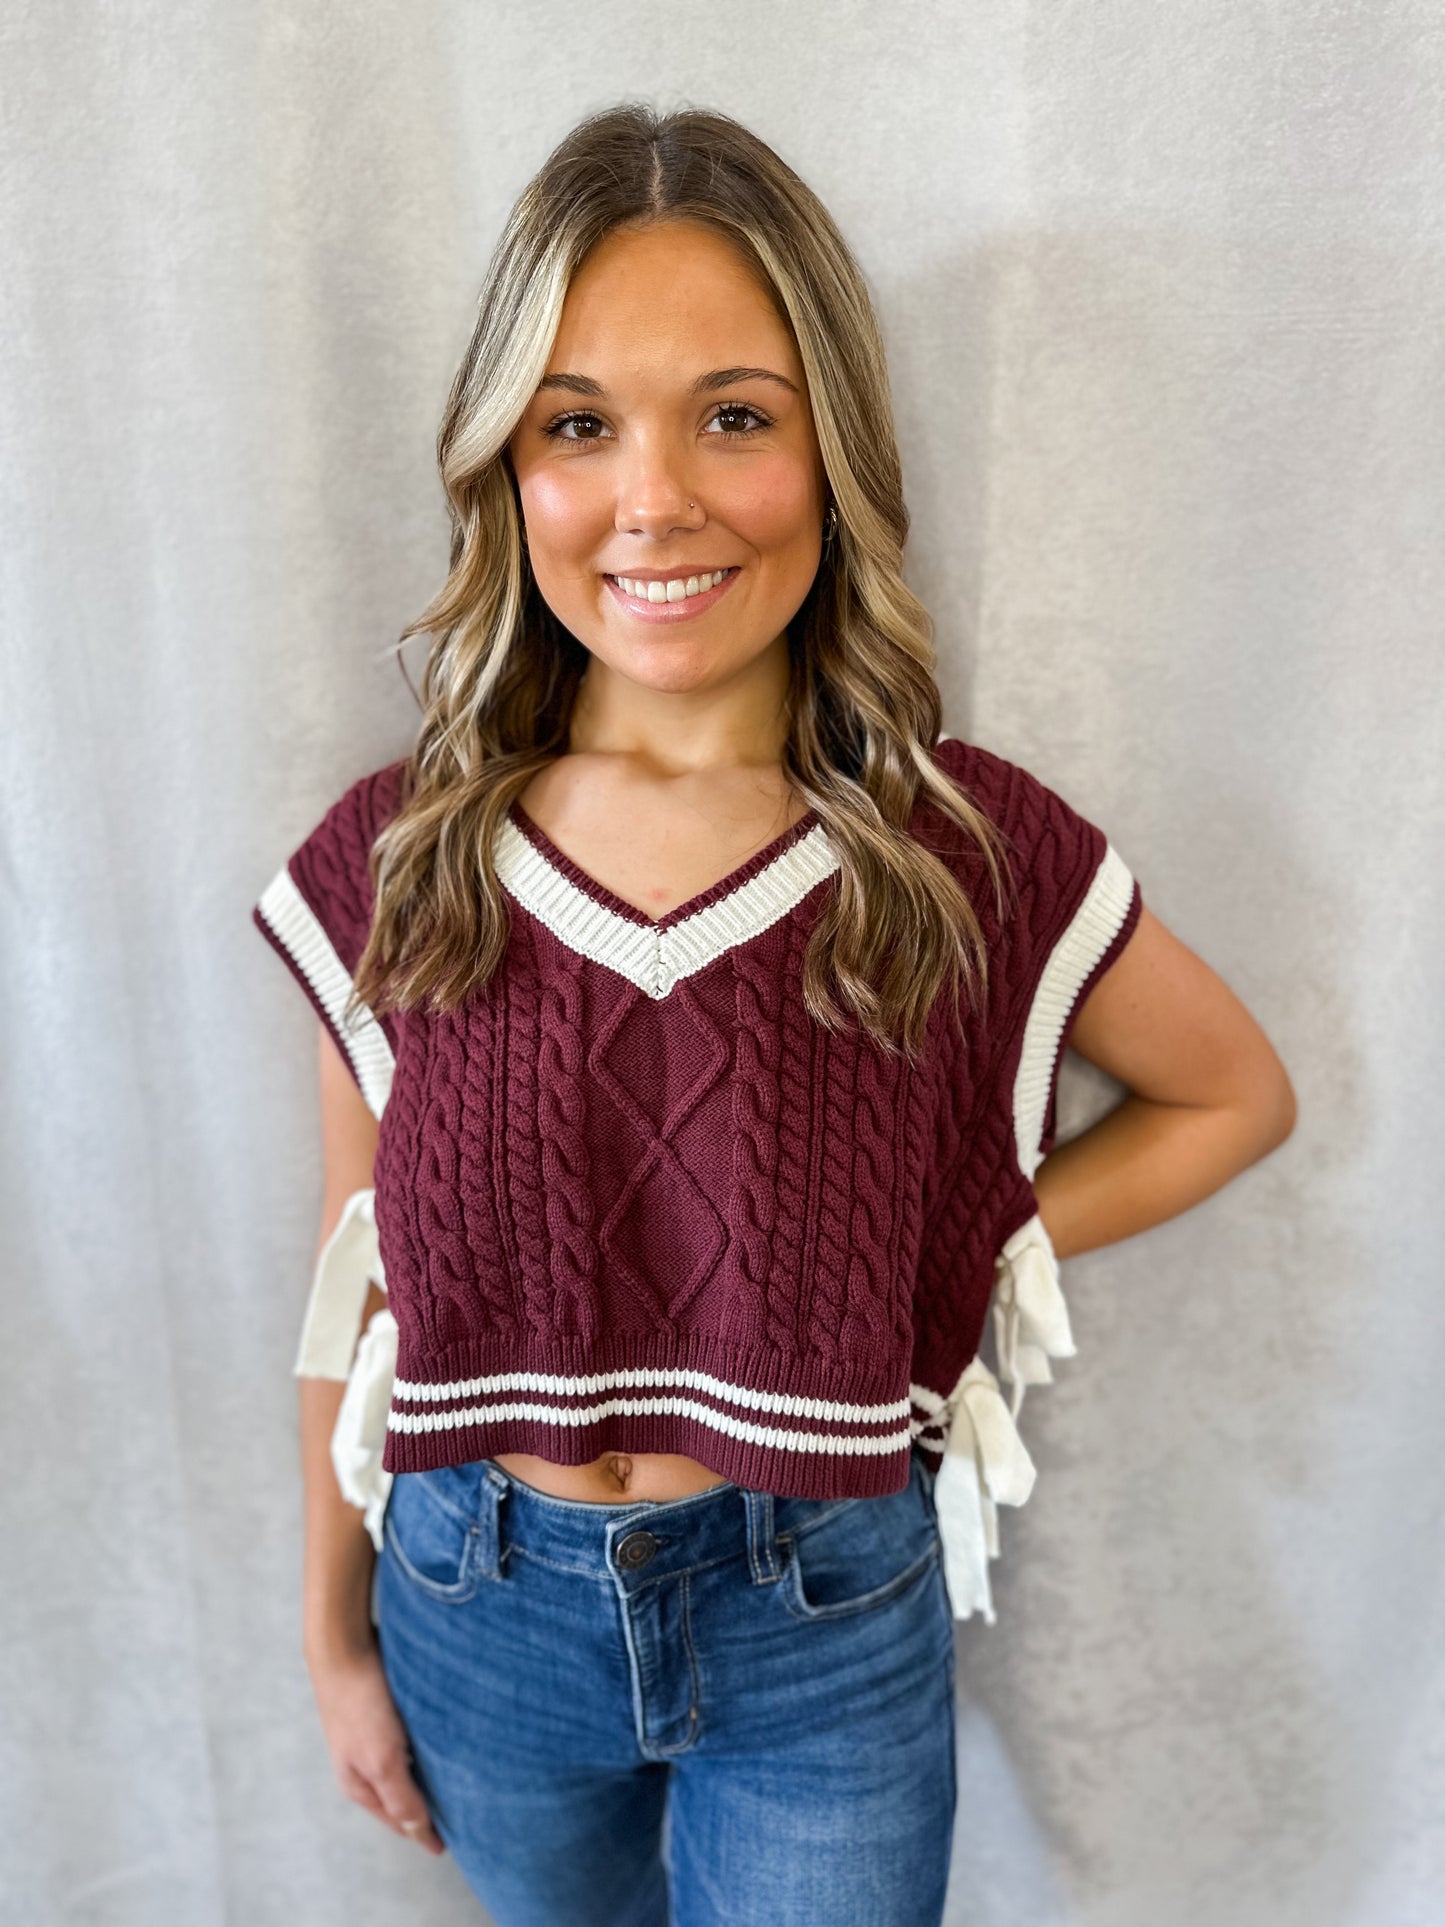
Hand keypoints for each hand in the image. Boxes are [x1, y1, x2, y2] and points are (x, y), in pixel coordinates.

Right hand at [307, 1636, 445, 1854]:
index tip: (452, 1845)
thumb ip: (401, 1797)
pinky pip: (409, 1740)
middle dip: (428, 1808)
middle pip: (402, 1796)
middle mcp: (364, 1764)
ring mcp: (372, 1737)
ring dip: (429, 1777)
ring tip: (461, 1782)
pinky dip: (427, 1748)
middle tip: (464, 1817)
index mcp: (360, 1784)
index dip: (425, 1834)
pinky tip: (446, 1741)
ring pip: (407, 1767)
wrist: (344, 1646)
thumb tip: (419, 1831)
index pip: (399, 1821)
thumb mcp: (382, 1759)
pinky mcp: (382, 1711)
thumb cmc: (360, 1704)